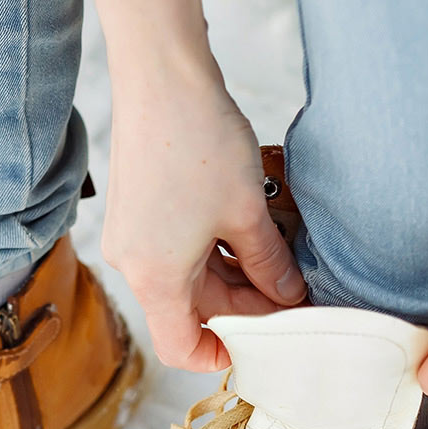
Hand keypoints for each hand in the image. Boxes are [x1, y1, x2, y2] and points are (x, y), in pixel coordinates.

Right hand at [87, 0, 304, 370]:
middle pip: (192, 308)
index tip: (266, 339)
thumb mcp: (247, 213)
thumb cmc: (199, 143)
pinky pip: (180, 246)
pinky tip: (252, 224)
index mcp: (154, 278)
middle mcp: (134, 263)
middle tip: (294, 288)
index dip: (223, 354)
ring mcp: (133, 234)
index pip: (181, 347)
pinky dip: (216, 244)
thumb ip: (270, 265)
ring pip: (190, 275)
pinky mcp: (138, 207)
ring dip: (235, 270)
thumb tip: (288, 296)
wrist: (162, 75)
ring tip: (280, 250)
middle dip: (245, 303)